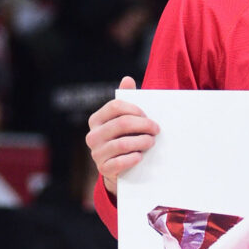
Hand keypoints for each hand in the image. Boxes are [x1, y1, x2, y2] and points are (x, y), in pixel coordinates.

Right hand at [85, 76, 158, 194]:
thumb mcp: (124, 120)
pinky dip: (133, 158)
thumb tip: (127, 79)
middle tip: (156, 129)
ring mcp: (96, 153)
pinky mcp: (103, 169)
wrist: (118, 169)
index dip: (135, 109)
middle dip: (144, 125)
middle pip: (122, 123)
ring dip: (142, 142)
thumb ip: (126, 100)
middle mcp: (92, 135)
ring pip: (122, 143)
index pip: (115, 106)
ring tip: (151, 142)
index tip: (148, 116)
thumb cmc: (124, 139)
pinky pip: (120, 162)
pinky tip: (141, 157)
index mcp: (96, 119)